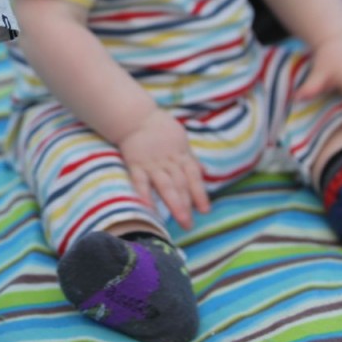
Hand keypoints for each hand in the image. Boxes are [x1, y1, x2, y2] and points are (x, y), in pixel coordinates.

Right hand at [118, 108, 210, 230]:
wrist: (136, 117)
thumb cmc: (161, 129)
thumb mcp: (181, 140)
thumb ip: (191, 158)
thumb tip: (206, 171)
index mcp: (181, 155)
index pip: (194, 176)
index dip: (200, 193)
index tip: (205, 211)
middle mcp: (168, 161)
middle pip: (180, 184)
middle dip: (186, 205)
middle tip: (189, 224)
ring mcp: (152, 163)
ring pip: (165, 185)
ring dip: (174, 203)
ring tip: (180, 220)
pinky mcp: (135, 164)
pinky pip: (140, 181)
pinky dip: (145, 194)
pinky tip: (149, 208)